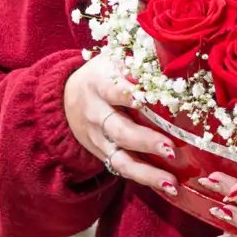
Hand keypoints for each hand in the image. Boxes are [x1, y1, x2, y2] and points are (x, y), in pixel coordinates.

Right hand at [63, 51, 179, 197]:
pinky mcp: (103, 155)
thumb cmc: (102, 74)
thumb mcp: (112, 59)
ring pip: (121, 158)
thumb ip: (137, 58)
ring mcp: (98, 139)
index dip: (135, 94)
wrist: (65, 98)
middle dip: (145, 141)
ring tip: (171, 181)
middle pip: (120, 130)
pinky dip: (146, 179)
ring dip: (147, 172)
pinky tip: (169, 186)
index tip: (158, 99)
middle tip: (171, 148)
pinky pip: (123, 169)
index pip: (117, 89)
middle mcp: (97, 114)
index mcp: (100, 84)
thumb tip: (171, 50)